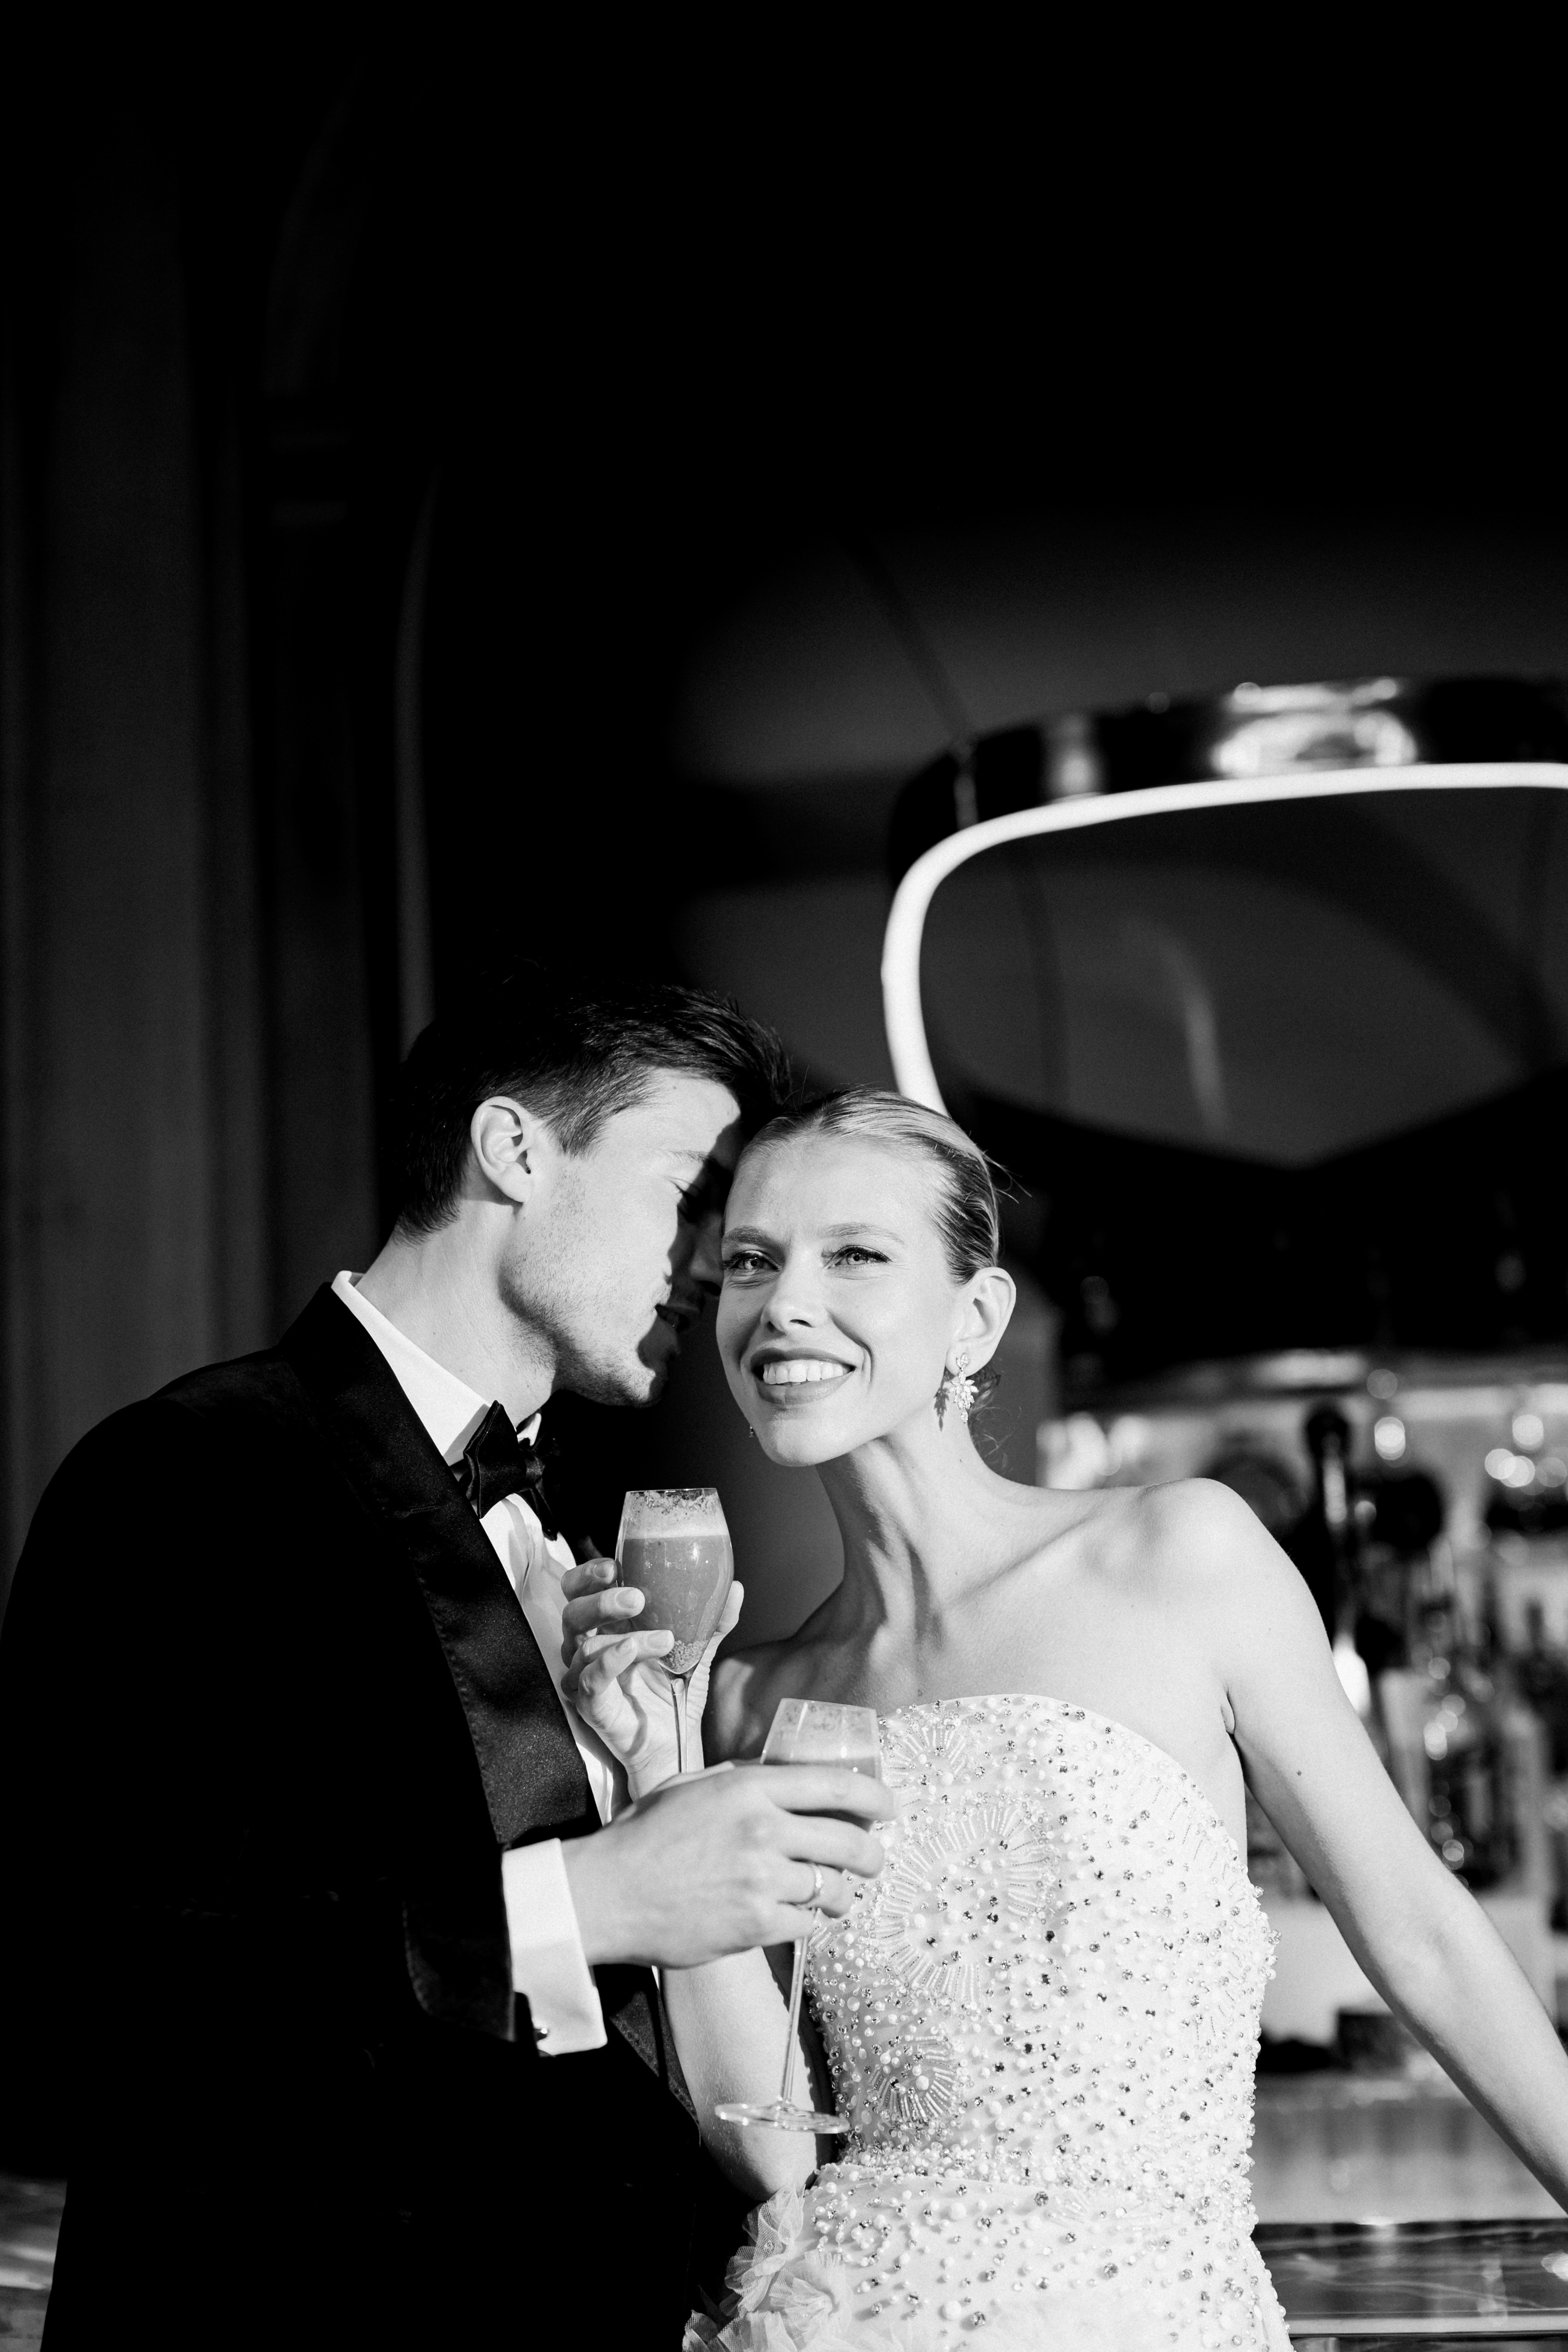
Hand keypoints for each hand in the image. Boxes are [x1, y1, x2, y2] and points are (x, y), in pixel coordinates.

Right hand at [560, 1554, 743, 1793]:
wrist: (677, 1742)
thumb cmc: (676, 1691)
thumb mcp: (697, 1650)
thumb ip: (713, 1620)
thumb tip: (735, 1587)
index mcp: (608, 1626)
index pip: (578, 1590)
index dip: (588, 1576)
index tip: (614, 1566)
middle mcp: (590, 1647)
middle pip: (573, 1612)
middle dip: (601, 1600)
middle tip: (636, 1598)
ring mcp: (586, 1676)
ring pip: (585, 1645)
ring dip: (625, 1636)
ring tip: (665, 1639)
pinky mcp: (590, 1703)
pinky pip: (589, 1678)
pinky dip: (608, 1660)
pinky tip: (630, 1649)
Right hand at [561, 1761, 894, 1968]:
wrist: (609, 1894)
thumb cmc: (645, 1836)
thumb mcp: (693, 1786)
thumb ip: (741, 1778)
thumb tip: (784, 1775)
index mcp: (749, 1788)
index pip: (833, 1785)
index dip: (873, 1795)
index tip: (888, 1805)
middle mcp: (763, 1829)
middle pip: (849, 1840)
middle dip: (872, 1852)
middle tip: (874, 1858)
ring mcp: (762, 1880)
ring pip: (833, 1887)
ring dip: (842, 1893)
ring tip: (837, 1894)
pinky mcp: (756, 1924)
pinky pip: (807, 1924)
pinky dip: (807, 1922)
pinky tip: (794, 1917)